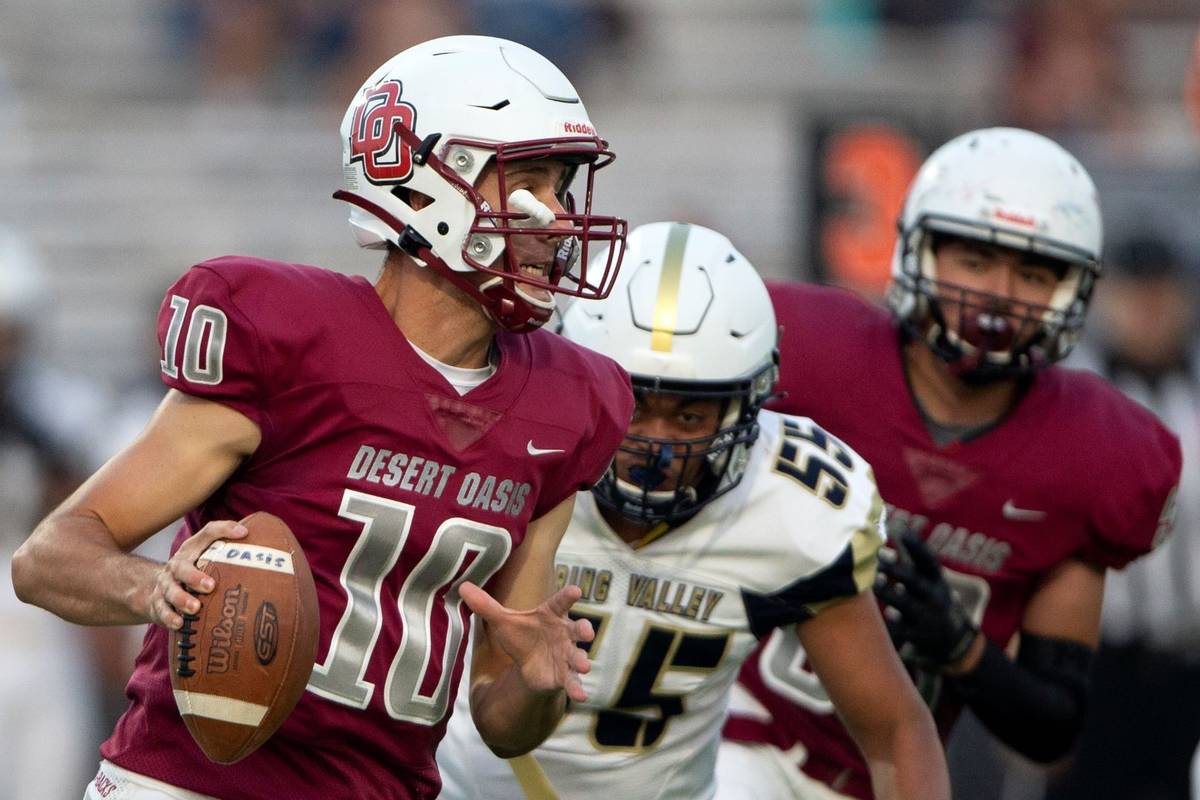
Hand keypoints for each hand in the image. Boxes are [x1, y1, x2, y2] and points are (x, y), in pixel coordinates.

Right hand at [149, 520, 247, 629]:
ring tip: (195, 608)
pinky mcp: (158, 604)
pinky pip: (162, 611)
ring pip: (171, 591)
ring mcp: (165, 585)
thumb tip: (257, 544)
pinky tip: (180, 624)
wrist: (153, 587)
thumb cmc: (192, 570)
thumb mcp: (206, 557)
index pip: (207, 533)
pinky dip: (170, 617)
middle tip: (210, 586)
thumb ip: (230, 552)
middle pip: (181, 567)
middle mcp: (176, 566)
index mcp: (191, 551)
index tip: (244, 533)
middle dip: (194, 576)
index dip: (225, 529)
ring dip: (182, 599)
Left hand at [459, 581, 594, 702]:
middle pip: (577, 628)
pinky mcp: (564, 675)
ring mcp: (567, 655)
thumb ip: (485, 605)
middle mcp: (564, 633)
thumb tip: (462, 586)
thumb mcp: (503, 621)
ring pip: (578, 656)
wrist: (529, 664)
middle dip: (584, 629)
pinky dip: (577, 689)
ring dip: (582, 661)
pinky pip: (573, 681)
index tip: (576, 590)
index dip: (568, 596)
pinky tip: (581, 697)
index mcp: (551, 615)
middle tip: (587, 631)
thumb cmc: (522, 635)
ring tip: (585, 666)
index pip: (560, 602)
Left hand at [874, 534, 977, 667]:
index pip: (928, 559)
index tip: (900, 531)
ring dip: (888, 592)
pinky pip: (902, 629)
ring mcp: (927, 616)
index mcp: (936, 579)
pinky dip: (892, 622)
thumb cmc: (930, 599)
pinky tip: (883, 615)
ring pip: (905, 603)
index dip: (916, 545)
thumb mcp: (928, 581)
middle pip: (914, 580)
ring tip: (872, 582)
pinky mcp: (918, 635)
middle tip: (877, 556)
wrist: (952, 639)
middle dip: (896, 568)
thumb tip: (885, 544)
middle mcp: (933, 596)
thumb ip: (907, 563)